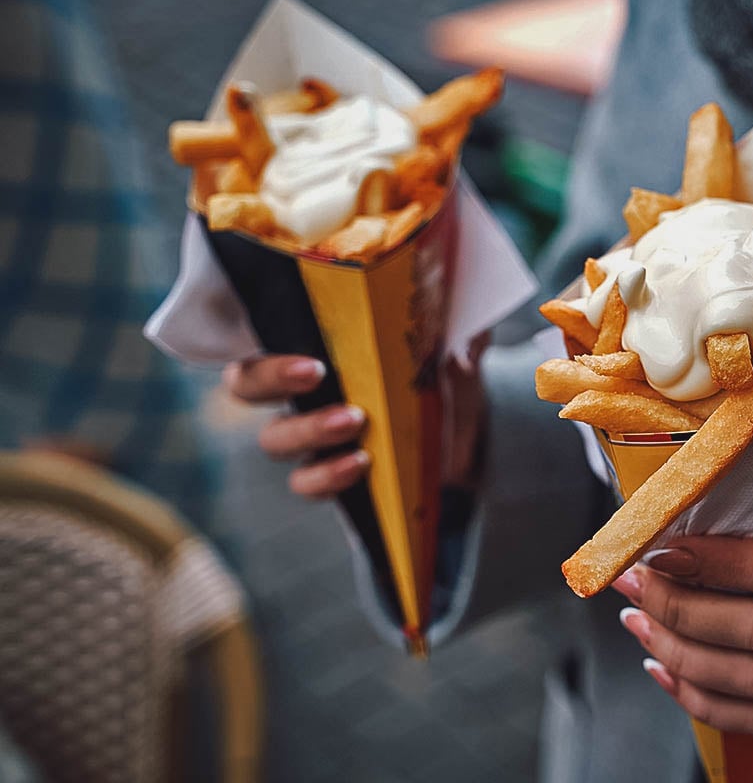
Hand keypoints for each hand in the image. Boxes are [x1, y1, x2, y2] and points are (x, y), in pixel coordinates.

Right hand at [224, 337, 488, 499]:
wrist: (472, 428)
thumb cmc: (444, 367)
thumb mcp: (450, 337)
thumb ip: (449, 318)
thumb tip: (461, 304)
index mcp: (316, 342)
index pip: (260, 328)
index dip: (263, 339)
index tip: (310, 354)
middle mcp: (301, 388)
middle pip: (246, 383)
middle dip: (271, 378)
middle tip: (316, 374)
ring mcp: (311, 435)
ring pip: (275, 439)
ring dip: (308, 428)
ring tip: (355, 421)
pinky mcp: (331, 474)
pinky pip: (306, 482)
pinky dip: (327, 475)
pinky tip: (361, 463)